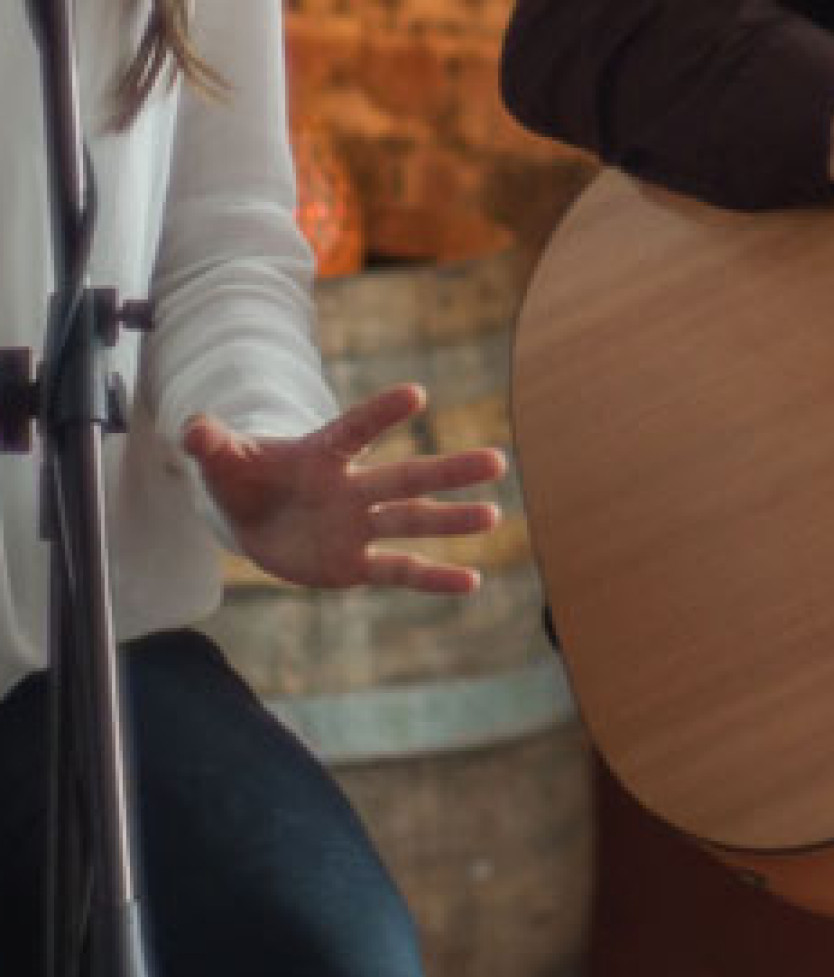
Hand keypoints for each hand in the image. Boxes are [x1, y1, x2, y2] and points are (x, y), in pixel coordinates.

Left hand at [183, 382, 507, 595]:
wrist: (254, 516)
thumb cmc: (243, 476)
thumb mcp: (222, 459)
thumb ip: (212, 442)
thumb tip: (191, 427)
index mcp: (323, 453)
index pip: (355, 429)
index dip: (381, 413)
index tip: (416, 395)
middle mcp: (352, 486)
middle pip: (405, 478)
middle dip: (449, 471)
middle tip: (497, 460)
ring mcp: (359, 525)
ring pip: (413, 521)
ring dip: (452, 520)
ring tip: (494, 516)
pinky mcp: (356, 563)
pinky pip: (400, 570)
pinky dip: (433, 577)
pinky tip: (470, 582)